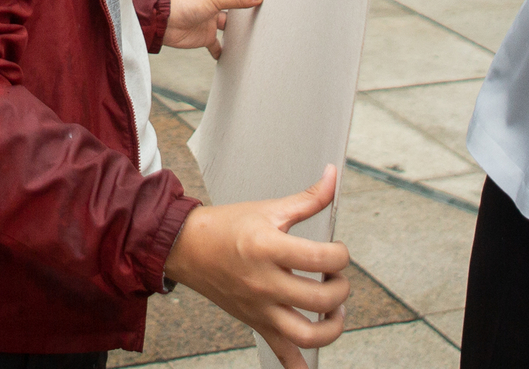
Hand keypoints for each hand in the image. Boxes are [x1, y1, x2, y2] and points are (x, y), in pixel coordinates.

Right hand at [163, 165, 350, 368]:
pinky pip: (281, 353)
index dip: (341, 254)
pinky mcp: (256, 323)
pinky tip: (309, 366)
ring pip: (306, 336)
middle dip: (340, 289)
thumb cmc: (226, 228)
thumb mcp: (269, 208)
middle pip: (320, 299)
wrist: (187, 248)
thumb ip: (308, 199)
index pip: (322, 259)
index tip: (337, 251)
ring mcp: (260, 308)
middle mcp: (264, 282)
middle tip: (336, 278)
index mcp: (268, 248)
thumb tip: (332, 178)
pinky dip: (298, 366)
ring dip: (331, 328)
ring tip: (333, 312)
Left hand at [165, 0, 263, 56]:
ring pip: (228, 22)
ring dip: (237, 27)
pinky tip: (232, 54)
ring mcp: (209, 18)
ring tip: (255, 30)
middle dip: (244, 2)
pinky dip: (223, 49)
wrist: (163, 24)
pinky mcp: (205, 35)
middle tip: (262, 6)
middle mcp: (211, 0)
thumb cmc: (184, 4)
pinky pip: (216, 44)